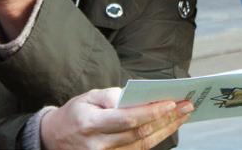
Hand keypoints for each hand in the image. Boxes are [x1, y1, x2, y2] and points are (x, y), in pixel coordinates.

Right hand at [40, 88, 193, 149]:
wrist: (55, 139)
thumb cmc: (75, 113)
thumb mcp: (86, 97)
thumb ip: (108, 96)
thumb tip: (132, 97)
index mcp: (91, 123)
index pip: (127, 119)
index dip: (151, 112)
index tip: (171, 103)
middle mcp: (99, 144)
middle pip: (140, 134)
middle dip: (166, 120)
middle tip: (186, 106)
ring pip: (143, 146)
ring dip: (166, 130)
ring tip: (182, 116)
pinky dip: (155, 139)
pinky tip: (167, 128)